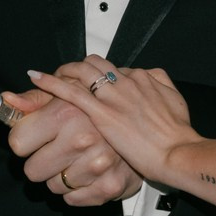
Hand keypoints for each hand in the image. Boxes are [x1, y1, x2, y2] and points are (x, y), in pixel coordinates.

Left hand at [5, 82, 140, 206]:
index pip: (17, 143)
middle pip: (32, 171)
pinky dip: (78, 190)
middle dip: (41, 161)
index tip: (36, 136)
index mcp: (65, 114)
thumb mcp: (67, 93)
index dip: (25, 140)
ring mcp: (97, 166)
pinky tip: (88, 173)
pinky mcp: (110, 186)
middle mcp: (81, 140)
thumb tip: (6, 100)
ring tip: (77, 158)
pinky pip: (73, 200)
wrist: (143, 125)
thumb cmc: (97, 109)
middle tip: (58, 149)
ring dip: (62, 176)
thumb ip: (34, 100)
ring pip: (53, 187)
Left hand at [30, 58, 197, 192]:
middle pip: (94, 63)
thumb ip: (160, 84)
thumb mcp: (174, 99)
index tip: (87, 82)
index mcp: (142, 78)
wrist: (178, 152)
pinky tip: (38, 79)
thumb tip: (150, 77)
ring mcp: (112, 96)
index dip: (96, 74)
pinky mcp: (101, 113)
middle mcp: (125, 81)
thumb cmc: (178, 133)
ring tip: (48, 77)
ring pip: (81, 71)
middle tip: (65, 76)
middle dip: (77, 68)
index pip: (111, 67)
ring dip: (63, 72)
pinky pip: (71, 92)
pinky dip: (51, 83)